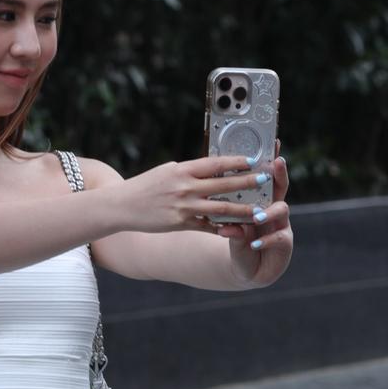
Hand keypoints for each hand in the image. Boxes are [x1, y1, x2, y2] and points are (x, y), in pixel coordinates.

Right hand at [120, 153, 274, 233]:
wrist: (121, 206)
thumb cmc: (146, 186)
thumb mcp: (168, 171)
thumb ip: (190, 171)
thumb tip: (214, 168)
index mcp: (182, 170)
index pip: (215, 163)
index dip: (236, 162)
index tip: (254, 160)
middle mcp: (185, 187)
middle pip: (223, 184)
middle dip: (248, 182)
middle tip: (266, 180)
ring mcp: (184, 207)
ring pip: (220, 208)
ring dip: (243, 210)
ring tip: (260, 211)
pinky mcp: (181, 224)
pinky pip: (207, 226)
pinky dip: (223, 227)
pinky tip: (237, 229)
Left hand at [215, 140, 291, 284]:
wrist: (247, 269)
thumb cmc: (239, 241)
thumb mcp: (229, 226)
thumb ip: (226, 215)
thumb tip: (217, 204)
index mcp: (261, 200)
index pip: (265, 177)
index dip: (270, 160)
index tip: (272, 143)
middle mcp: (274, 209)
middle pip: (281, 187)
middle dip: (280, 174)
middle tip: (276, 164)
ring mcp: (282, 225)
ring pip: (282, 210)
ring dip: (268, 211)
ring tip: (256, 216)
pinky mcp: (284, 243)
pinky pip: (278, 238)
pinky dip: (265, 240)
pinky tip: (254, 243)